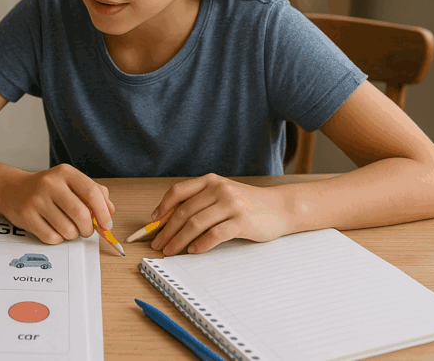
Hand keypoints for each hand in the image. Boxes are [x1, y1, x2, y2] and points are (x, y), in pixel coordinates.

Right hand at [0, 164, 113, 243]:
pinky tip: (54, 229)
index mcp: (65, 173)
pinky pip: (52, 237)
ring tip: (68, 228)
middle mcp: (50, 184)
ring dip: (73, 235)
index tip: (106, 225)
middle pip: (80, 213)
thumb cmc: (48, 189)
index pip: (91, 192)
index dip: (103, 212)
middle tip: (86, 231)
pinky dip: (58, 238)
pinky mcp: (27, 216)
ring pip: (67, 229)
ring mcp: (37, 200)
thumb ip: (94, 193)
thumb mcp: (70, 183)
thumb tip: (110, 211)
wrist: (13, 189)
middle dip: (88, 229)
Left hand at [150, 174, 290, 254]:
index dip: (162, 208)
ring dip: (179, 240)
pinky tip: (193, 251)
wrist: (280, 207)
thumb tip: (169, 220)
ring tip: (170, 251)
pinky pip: (215, 234)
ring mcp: (230, 204)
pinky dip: (201, 244)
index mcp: (210, 181)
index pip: (178, 192)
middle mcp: (218, 189)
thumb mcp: (222, 195)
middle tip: (158, 243)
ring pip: (195, 223)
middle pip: (184, 211)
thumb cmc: (247, 204)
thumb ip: (200, 202)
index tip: (153, 222)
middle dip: (167, 230)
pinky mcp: (241, 221)